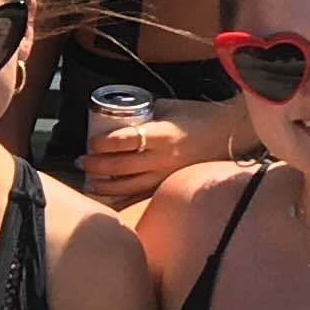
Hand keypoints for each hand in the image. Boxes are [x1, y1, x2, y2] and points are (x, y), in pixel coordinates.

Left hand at [80, 93, 237, 199]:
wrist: (228, 133)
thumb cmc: (197, 116)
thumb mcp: (168, 107)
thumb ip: (143, 113)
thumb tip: (116, 116)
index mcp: (162, 135)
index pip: (126, 140)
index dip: (104, 143)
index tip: (91, 142)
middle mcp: (162, 158)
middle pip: (121, 166)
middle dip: (96, 166)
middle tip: (81, 161)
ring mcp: (165, 175)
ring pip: (128, 187)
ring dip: (103, 186)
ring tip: (88, 181)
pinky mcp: (168, 185)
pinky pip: (141, 198)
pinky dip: (121, 202)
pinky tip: (106, 202)